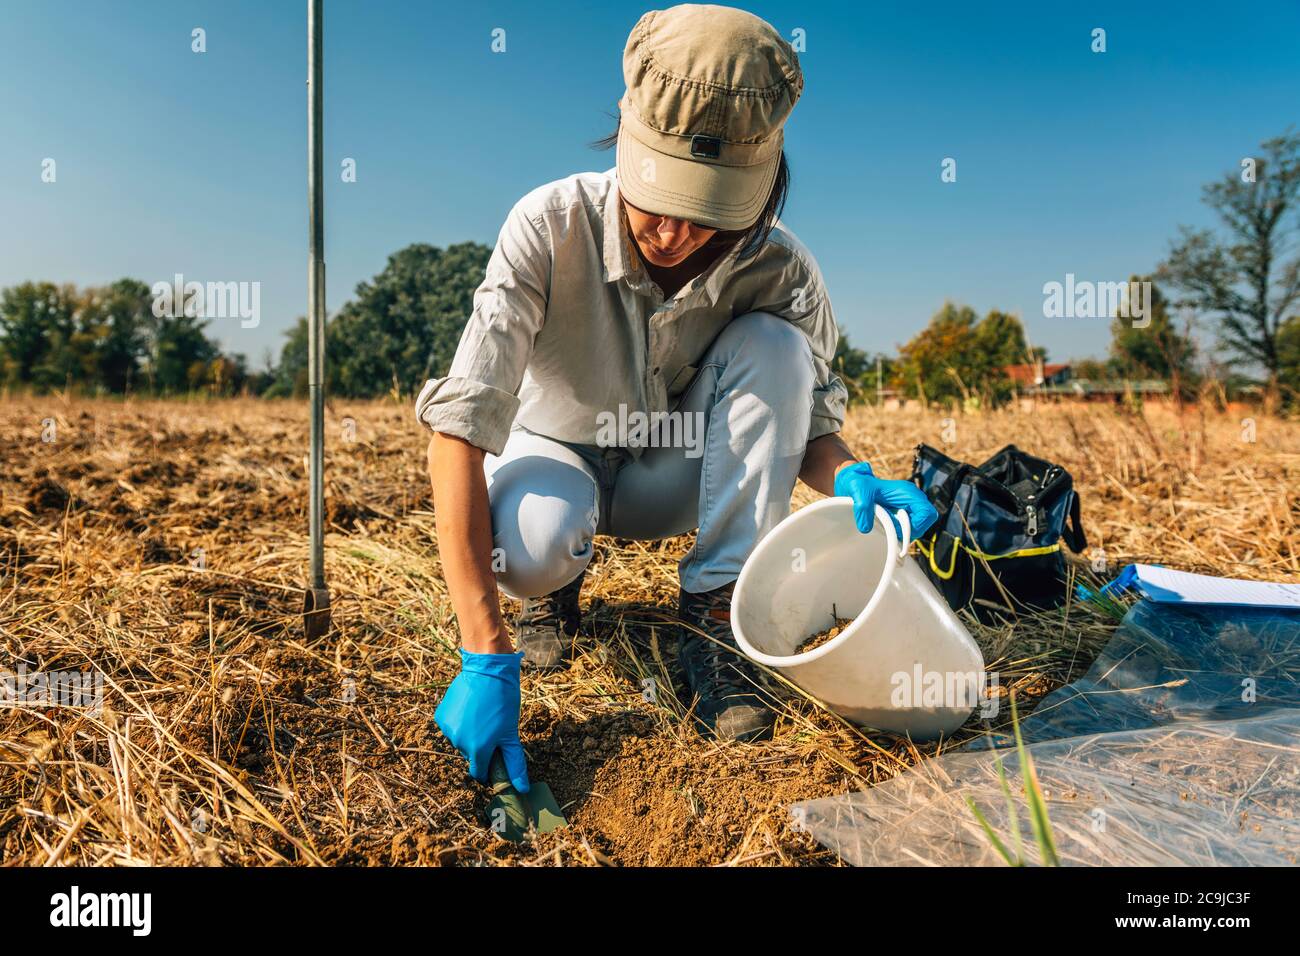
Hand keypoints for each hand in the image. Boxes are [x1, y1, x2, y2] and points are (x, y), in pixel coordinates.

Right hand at [434, 648, 529, 792]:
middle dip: (480, 747)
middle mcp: (459, 743)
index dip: (488, 767)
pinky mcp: (441, 715)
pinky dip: (458, 722)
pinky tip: (469, 708)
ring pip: (460, 740)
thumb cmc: (503, 702)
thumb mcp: (511, 733)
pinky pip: (450, 726)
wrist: (487, 670)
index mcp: (478, 750)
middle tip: (492, 728)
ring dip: (469, 733)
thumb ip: (514, 763)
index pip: (479, 772)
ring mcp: (448, 728)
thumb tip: (522, 789)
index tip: (495, 756)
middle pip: (471, 754)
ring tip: (481, 715)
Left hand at [833, 461, 938, 540]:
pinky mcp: (903, 513)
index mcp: (907, 492)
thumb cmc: (858, 484)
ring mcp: (909, 506)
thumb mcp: (858, 492)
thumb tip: (866, 528)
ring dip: (904, 533)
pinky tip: (886, 528)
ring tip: (886, 528)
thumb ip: (862, 508)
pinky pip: (909, 528)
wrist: (853, 483)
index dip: (917, 526)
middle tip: (891, 531)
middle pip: (925, 523)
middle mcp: (912, 498)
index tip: (898, 531)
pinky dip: (899, 532)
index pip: (928, 514)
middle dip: (910, 532)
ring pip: (918, 527)